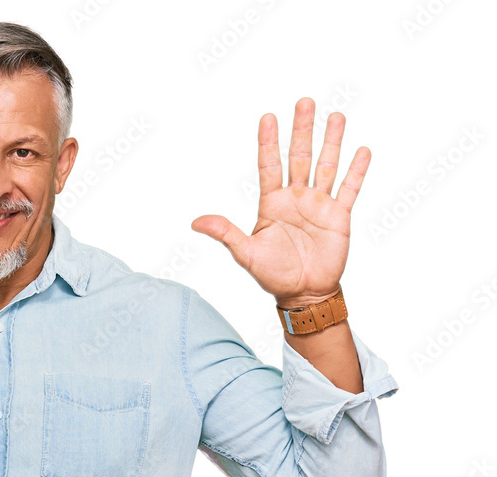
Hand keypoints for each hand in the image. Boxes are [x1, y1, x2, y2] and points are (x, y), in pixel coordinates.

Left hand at [191, 97, 369, 308]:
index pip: (269, 165)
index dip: (269, 142)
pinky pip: (349, 189)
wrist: (303, 293)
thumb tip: (196, 223)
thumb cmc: (273, 275)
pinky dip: (356, 171)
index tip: (268, 116)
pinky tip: (362, 150)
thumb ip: (225, 233)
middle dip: (301, 130)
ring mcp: (319, 205)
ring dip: (331, 141)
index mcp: (272, 204)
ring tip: (335, 115)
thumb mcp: (246, 254)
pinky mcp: (339, 216)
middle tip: (304, 102)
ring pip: (326, 165)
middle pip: (299, 156)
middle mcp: (296, 198)